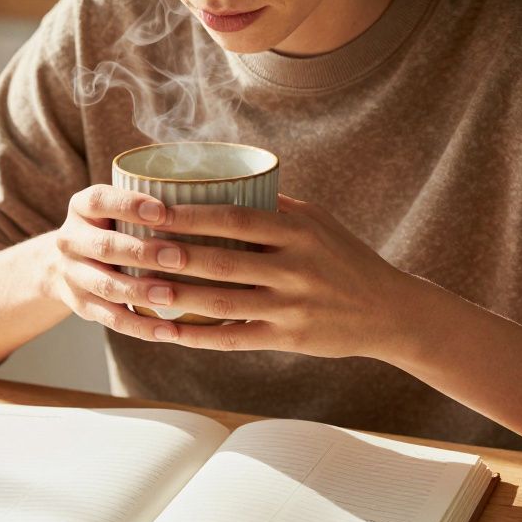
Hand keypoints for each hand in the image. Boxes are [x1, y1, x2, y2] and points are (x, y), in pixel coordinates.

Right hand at [44, 184, 198, 343]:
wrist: (66, 263)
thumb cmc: (114, 228)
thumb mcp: (118, 207)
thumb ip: (154, 204)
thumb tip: (226, 196)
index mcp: (82, 207)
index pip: (100, 200)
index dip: (129, 206)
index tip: (163, 211)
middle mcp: (70, 239)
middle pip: (104, 246)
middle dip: (142, 253)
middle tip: (178, 258)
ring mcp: (73, 275)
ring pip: (106, 286)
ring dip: (141, 292)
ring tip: (172, 297)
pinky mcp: (82, 306)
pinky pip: (112, 319)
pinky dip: (142, 326)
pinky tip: (170, 331)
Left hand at [48, 188, 413, 358]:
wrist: (389, 310)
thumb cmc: (345, 258)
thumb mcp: (317, 222)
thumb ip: (273, 206)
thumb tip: (220, 182)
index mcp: (298, 230)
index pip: (234, 219)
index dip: (190, 215)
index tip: (151, 208)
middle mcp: (295, 267)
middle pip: (221, 262)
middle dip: (173, 257)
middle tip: (132, 250)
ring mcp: (291, 305)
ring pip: (223, 303)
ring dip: (178, 299)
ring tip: (139, 292)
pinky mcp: (289, 337)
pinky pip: (235, 338)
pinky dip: (199, 338)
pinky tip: (168, 335)